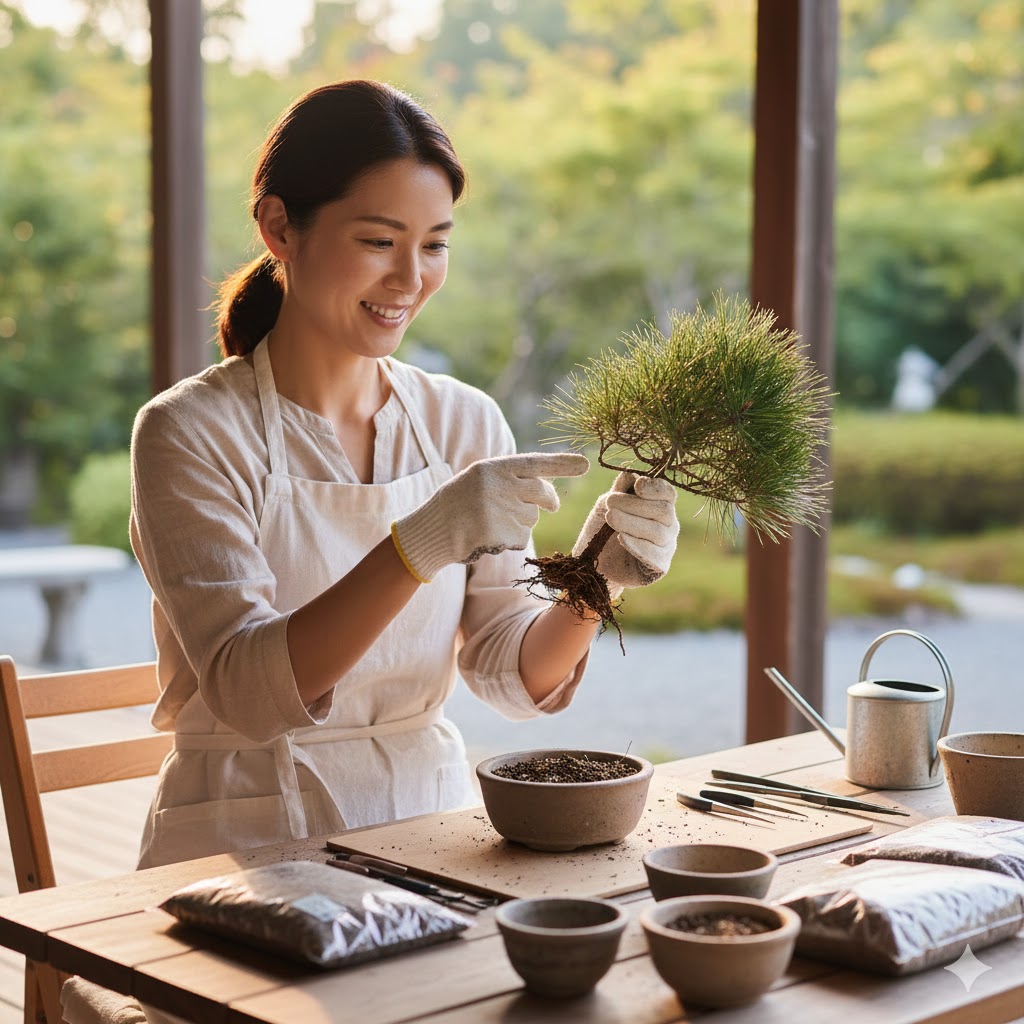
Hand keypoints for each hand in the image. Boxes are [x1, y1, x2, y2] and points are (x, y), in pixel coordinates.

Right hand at [392, 452, 589, 582]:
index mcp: (494, 468)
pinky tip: (490, 536)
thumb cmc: (459, 502)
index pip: (535, 463)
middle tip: (550, 505)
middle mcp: (499, 486)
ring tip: (493, 520)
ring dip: (521, 522)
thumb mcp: (480, 479)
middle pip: (543, 494)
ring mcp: (500, 511)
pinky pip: (521, 538)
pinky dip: (511, 539)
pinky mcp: (500, 535)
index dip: (562, 463)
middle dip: (549, 501)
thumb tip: (549, 484)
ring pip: (532, 518)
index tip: (586, 464)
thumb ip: (511, 477)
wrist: (432, 530)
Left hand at [572, 471, 678, 596]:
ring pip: (658, 532)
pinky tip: (621, 538)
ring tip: (610, 517)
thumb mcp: (606, 505)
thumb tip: (629, 474)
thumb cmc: (603, 529)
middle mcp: (669, 524)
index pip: (667, 493)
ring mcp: (667, 546)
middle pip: (663, 511)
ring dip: (632, 523)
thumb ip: (619, 491)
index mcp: (659, 505)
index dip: (655, 488)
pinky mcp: (660, 566)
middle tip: (610, 502)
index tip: (638, 485)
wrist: (595, 564)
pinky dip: (637, 546)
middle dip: (635, 505)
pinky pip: (654, 555)